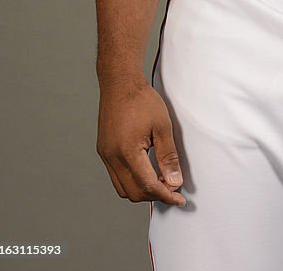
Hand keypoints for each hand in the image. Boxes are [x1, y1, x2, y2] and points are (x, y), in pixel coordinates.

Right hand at [96, 79, 185, 205]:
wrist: (120, 83)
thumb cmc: (141, 100)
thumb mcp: (162, 126)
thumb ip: (168, 156)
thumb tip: (174, 181)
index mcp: (127, 152)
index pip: (148, 186)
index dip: (166, 196)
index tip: (179, 199)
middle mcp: (112, 158)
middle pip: (134, 193)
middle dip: (154, 195)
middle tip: (172, 188)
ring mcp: (105, 155)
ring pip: (123, 188)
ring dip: (142, 190)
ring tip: (160, 181)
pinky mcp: (104, 151)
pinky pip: (116, 177)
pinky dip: (132, 181)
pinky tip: (146, 171)